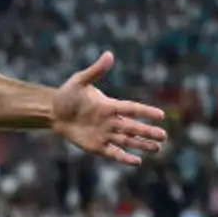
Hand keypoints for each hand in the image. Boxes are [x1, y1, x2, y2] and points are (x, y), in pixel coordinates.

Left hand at [50, 52, 167, 165]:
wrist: (53, 111)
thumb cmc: (68, 94)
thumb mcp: (80, 81)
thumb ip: (95, 71)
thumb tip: (109, 55)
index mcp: (109, 106)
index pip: (131, 109)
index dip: (145, 112)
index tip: (160, 115)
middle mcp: (111, 121)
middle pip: (133, 127)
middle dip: (148, 132)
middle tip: (164, 136)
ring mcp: (104, 134)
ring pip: (127, 140)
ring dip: (142, 144)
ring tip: (157, 148)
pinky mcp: (96, 146)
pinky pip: (113, 153)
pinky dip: (124, 158)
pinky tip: (137, 161)